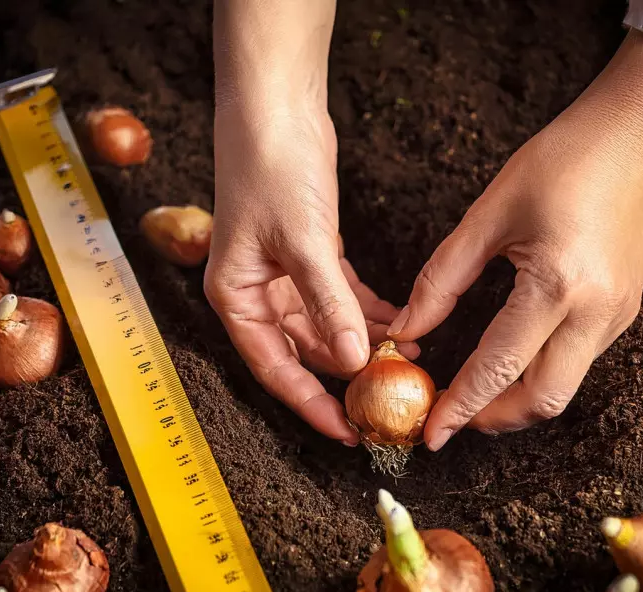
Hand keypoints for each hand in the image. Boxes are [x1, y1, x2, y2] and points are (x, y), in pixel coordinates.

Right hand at [205, 107, 418, 443]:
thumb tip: (354, 360)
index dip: (311, 404)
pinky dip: (367, 313)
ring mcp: (283, 276)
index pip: (275, 368)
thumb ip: (329, 305)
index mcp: (236, 299)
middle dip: (345, 375)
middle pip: (303, 353)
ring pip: (327, 328)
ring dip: (363, 343)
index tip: (347, 432)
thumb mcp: (302, 243)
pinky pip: (340, 299)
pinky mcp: (310, 256)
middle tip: (389, 396)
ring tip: (407, 359)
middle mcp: (257, 294)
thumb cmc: (269, 169)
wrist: (275, 108)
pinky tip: (399, 323)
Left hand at [388, 31, 642, 449]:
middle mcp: (596, 313)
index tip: (429, 435)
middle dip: (492, 419)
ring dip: (515, 401)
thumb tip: (407, 327)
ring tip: (471, 394)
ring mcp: (617, 316)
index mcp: (557, 286)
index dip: (460, 407)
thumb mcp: (490, 214)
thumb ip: (443, 278)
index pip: (499, 368)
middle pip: (542, 401)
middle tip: (449, 415)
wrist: (642, 134)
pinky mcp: (624, 310)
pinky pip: (578, 362)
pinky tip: (509, 362)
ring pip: (563, 387)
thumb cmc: (564, 159)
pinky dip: (539, 376)